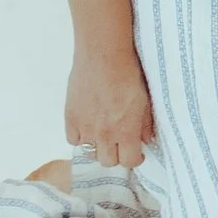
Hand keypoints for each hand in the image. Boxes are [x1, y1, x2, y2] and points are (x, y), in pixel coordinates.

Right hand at [64, 44, 153, 171]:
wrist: (103, 55)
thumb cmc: (128, 73)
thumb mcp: (145, 100)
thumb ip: (146, 124)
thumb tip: (147, 140)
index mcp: (126, 131)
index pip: (129, 162)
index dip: (134, 159)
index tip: (136, 153)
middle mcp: (104, 134)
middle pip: (108, 161)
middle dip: (116, 155)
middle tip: (120, 143)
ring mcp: (85, 127)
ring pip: (90, 153)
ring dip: (98, 146)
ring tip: (104, 133)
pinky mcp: (70, 118)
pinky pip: (73, 140)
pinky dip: (80, 137)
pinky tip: (88, 126)